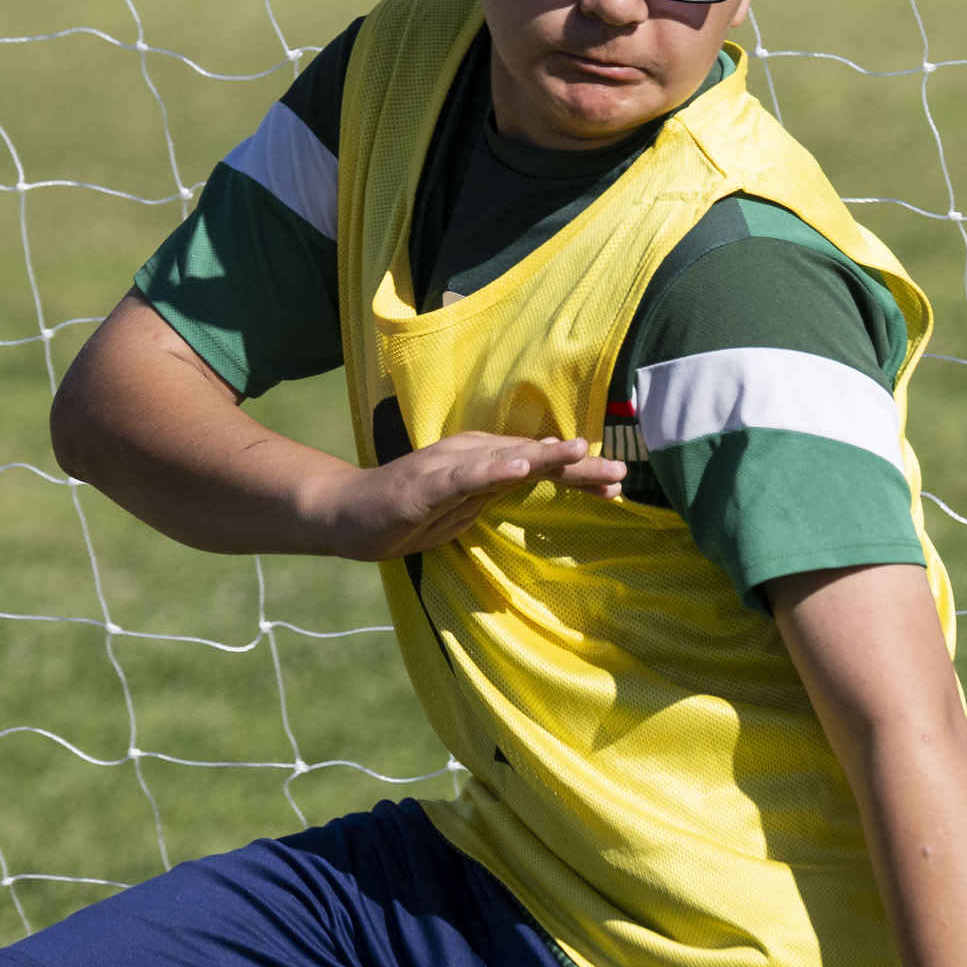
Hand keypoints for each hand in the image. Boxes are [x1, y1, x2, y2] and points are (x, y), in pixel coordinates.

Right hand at [309, 430, 623, 560]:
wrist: (347, 514)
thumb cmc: (409, 512)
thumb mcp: (464, 507)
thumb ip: (498, 495)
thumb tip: (538, 487)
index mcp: (483, 460)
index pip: (539, 464)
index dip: (578, 472)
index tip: (618, 484)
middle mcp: (470, 453)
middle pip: (531, 456)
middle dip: (576, 465)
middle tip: (619, 472)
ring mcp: (447, 467)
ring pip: (503, 458)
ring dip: (542, 455)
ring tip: (576, 453)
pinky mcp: (425, 484)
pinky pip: (464, 476)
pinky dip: (493, 470)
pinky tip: (518, 468)